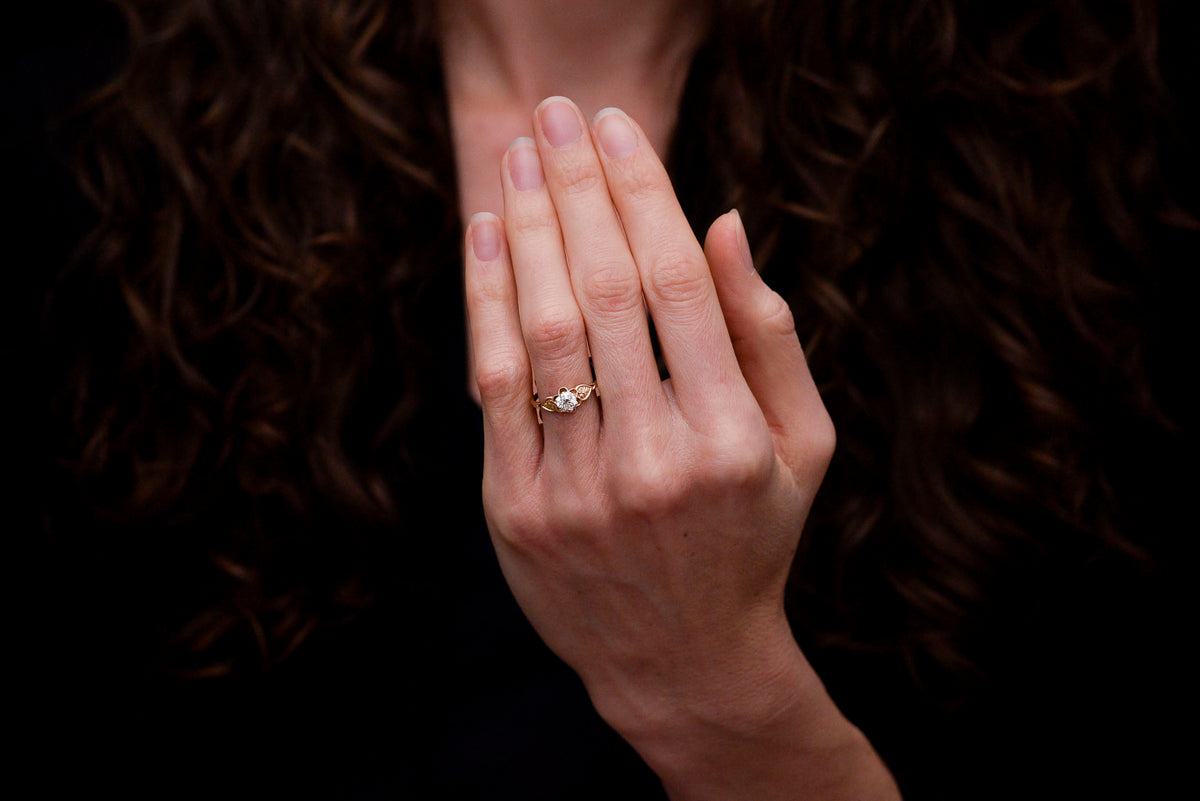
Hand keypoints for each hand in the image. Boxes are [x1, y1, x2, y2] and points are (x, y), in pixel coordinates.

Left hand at [464, 97, 897, 799]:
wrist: (681, 661)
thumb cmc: (752, 537)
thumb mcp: (801, 445)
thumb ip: (769, 335)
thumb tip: (723, 222)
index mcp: (734, 439)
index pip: (678, 285)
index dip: (643, 194)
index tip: (618, 129)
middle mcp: (657, 462)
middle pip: (604, 291)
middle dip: (578, 187)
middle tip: (557, 112)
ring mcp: (579, 490)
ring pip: (543, 329)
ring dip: (529, 228)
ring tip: (519, 155)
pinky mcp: (517, 511)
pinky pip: (495, 385)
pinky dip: (487, 300)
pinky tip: (488, 234)